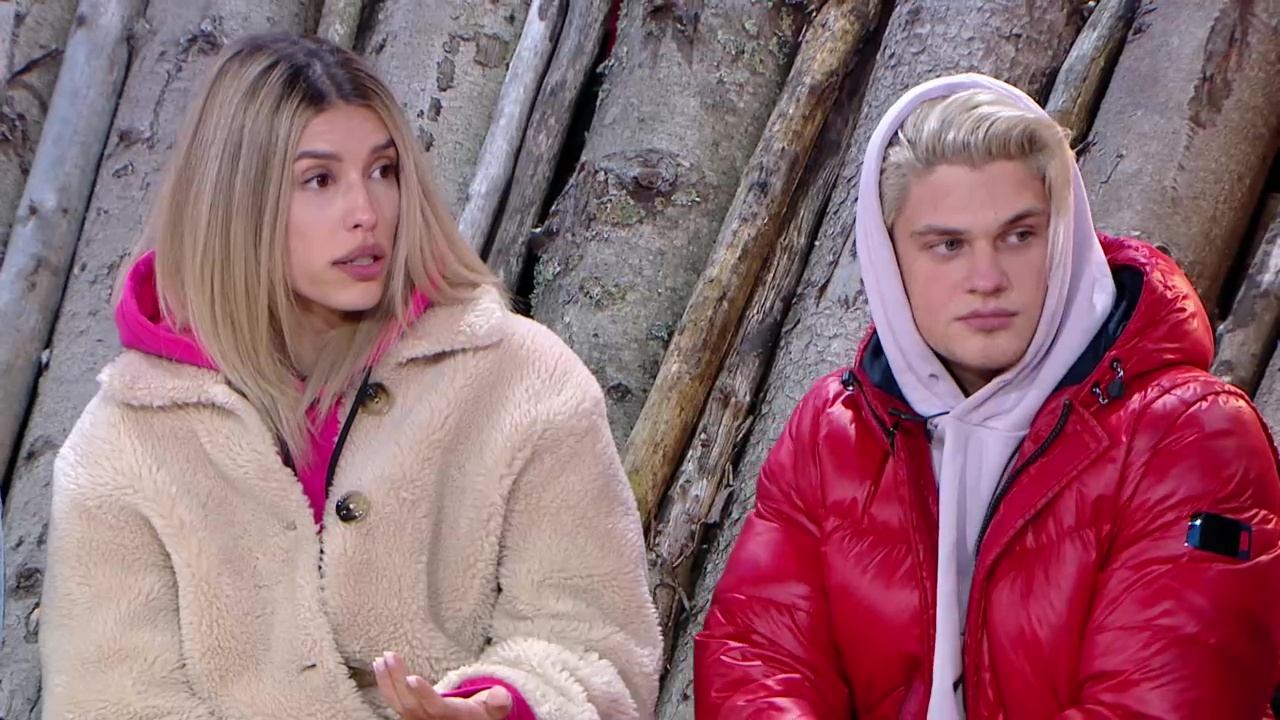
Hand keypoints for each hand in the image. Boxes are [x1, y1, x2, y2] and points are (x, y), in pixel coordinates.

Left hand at [372, 652, 511, 719]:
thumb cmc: (479, 715)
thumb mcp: (492, 711)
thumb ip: (497, 704)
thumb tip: (501, 694)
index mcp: (451, 716)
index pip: (435, 707)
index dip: (423, 694)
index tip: (412, 678)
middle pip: (410, 704)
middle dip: (397, 679)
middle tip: (390, 655)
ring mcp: (417, 719)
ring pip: (398, 703)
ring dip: (387, 680)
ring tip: (381, 658)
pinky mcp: (409, 715)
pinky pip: (394, 701)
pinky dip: (385, 685)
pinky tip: (379, 666)